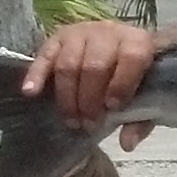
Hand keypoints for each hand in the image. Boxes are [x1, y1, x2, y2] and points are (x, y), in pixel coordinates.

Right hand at [21, 21, 156, 131]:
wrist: (120, 46)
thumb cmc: (134, 75)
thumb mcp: (146, 95)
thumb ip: (141, 120)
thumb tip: (127, 144)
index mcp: (137, 42)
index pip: (131, 58)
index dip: (121, 84)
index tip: (112, 107)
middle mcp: (108, 32)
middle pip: (94, 65)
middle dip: (90, 98)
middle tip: (88, 123)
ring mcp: (80, 33)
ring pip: (69, 64)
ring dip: (68, 96)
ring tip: (72, 120)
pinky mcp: (56, 38)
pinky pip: (44, 56)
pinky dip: (36, 75)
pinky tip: (31, 93)